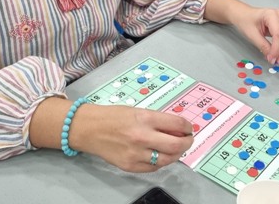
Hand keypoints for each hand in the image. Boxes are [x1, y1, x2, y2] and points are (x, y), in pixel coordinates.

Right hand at [76, 105, 193, 171]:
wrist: (89, 129)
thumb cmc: (113, 117)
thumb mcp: (138, 111)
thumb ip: (158, 120)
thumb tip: (178, 128)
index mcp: (145, 118)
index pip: (177, 124)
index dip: (187, 127)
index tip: (189, 128)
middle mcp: (142, 136)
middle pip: (176, 145)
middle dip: (187, 143)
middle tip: (188, 140)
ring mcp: (136, 154)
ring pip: (167, 160)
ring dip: (176, 154)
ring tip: (176, 148)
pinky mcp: (130, 166)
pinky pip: (153, 168)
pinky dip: (161, 162)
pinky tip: (160, 155)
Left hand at [231, 6, 278, 64]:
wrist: (243, 15)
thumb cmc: (246, 21)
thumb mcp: (252, 35)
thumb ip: (263, 46)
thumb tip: (272, 58)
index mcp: (271, 14)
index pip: (278, 33)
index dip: (277, 48)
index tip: (272, 59)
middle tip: (278, 60)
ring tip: (278, 59)